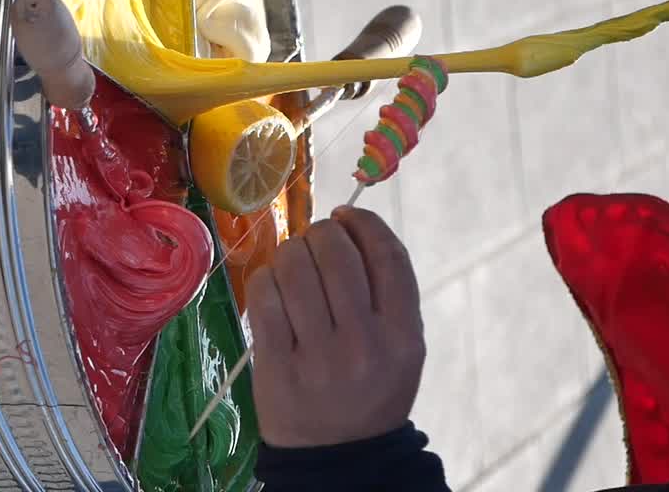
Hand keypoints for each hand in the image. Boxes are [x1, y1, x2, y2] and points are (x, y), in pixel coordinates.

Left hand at [246, 206, 424, 447]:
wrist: (338, 455)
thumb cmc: (369, 389)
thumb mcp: (400, 347)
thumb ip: (385, 291)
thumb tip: (349, 223)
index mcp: (403, 334)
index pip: (388, 255)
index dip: (363, 221)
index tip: (345, 214)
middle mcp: (365, 342)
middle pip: (336, 252)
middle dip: (319, 233)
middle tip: (313, 241)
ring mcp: (319, 355)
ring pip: (295, 266)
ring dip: (289, 253)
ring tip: (291, 264)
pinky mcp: (277, 363)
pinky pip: (264, 294)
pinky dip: (265, 278)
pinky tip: (273, 287)